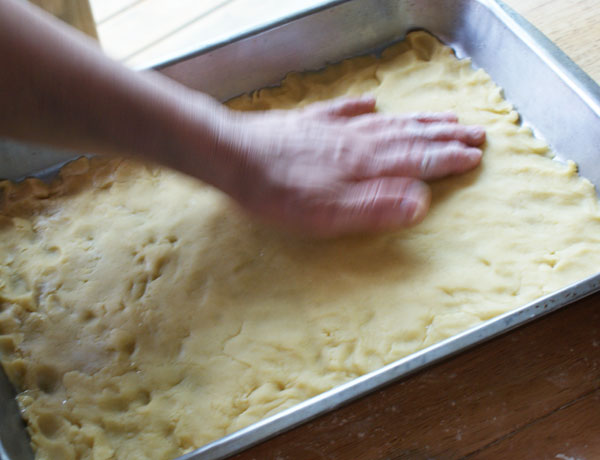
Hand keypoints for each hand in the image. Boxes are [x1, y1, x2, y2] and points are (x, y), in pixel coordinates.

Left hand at [214, 96, 484, 236]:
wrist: (234, 157)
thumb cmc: (279, 192)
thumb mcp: (328, 213)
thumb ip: (376, 207)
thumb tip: (421, 203)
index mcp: (365, 166)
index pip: (417, 160)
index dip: (448, 159)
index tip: (475, 155)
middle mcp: (356, 142)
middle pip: (409, 136)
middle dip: (444, 136)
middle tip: (475, 131)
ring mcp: (333, 129)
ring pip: (385, 122)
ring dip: (417, 120)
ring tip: (443, 116)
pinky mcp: (309, 124)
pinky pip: (343, 111)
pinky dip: (362, 106)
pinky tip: (372, 102)